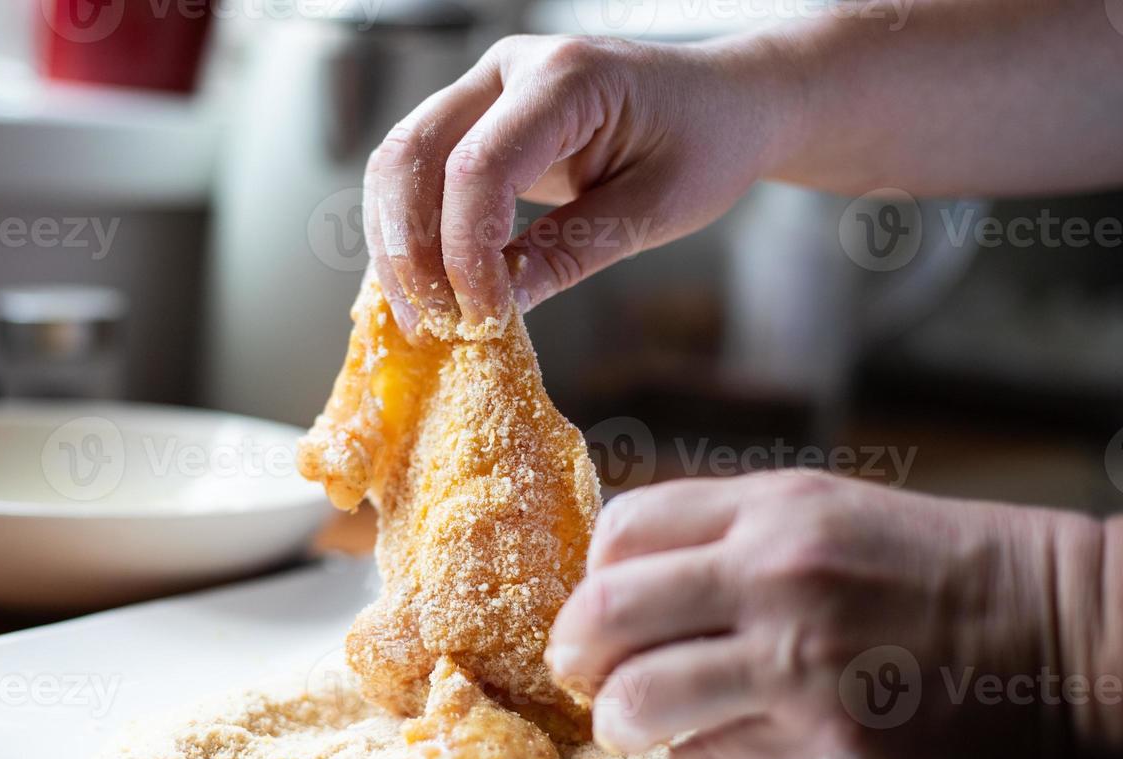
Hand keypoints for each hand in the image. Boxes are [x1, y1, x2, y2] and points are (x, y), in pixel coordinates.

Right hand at [363, 34, 795, 335]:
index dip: (465, 251)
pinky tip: (427, 287)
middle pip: (412, 153)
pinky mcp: (477, 119)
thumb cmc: (706, 143)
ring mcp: (486, 89)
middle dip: (409, 249)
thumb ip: (572, 251)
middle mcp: (510, 69)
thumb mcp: (653, 208)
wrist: (725, 102)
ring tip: (423, 317)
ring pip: (398, 162)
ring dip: (397, 244)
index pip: (479, 165)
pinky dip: (412, 233)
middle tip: (431, 324)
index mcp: (565, 78)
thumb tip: (499, 308)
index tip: (482, 317)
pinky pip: (417, 172)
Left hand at [545, 471, 1106, 758]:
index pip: (619, 533)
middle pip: (603, 615)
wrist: (1060, 626)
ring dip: (623, 720)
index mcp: (772, 510)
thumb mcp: (827, 508)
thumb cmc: (937, 565)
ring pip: (635, 703)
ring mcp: (799, 664)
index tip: (605, 606)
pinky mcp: (828, 746)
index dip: (593, 577)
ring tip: (644, 722)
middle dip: (574, 653)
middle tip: (583, 672)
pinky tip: (724, 749)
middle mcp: (774, 578)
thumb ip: (725, 532)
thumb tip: (620, 576)